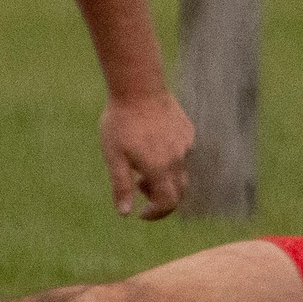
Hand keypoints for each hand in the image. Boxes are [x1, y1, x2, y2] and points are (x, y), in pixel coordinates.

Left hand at [100, 92, 192, 219]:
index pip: (168, 203)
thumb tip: (124, 213)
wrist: (138, 87)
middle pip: (178, 192)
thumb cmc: (122, 122)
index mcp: (159, 169)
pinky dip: (171, 159)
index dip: (156, 214)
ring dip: (164, 177)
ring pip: (181, 172)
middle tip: (140, 187)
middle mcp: (177, 160)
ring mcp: (185, 145)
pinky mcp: (187, 132)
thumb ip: (122, 187)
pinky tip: (154, 144)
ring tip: (143, 162)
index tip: (141, 213)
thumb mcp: (114, 157)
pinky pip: (183, 154)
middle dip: (161, 198)